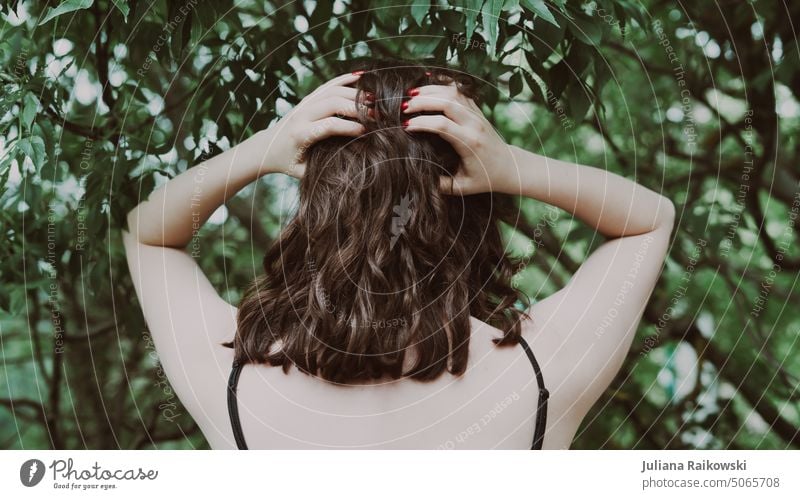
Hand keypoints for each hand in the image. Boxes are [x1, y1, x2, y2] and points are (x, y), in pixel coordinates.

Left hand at [259, 72, 367, 177]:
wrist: (266, 148)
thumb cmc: (288, 163)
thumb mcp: (303, 173)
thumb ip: (323, 169)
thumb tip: (350, 170)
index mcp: (300, 134)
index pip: (329, 126)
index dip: (350, 127)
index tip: (367, 132)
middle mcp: (301, 115)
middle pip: (332, 103)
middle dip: (356, 107)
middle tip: (377, 114)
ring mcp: (303, 104)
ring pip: (331, 91)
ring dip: (354, 92)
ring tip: (374, 99)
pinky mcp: (307, 99)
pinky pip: (327, 85)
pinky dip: (343, 79)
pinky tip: (360, 77)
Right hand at [402, 83, 518, 194]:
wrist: (510, 167)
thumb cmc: (485, 179)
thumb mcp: (463, 188)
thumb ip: (441, 185)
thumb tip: (419, 178)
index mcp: (469, 142)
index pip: (442, 125)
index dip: (421, 123)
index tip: (405, 127)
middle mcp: (474, 124)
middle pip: (446, 102)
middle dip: (422, 101)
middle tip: (403, 107)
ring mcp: (476, 115)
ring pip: (452, 92)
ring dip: (430, 91)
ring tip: (411, 95)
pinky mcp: (476, 110)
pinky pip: (458, 92)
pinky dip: (441, 87)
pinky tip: (427, 88)